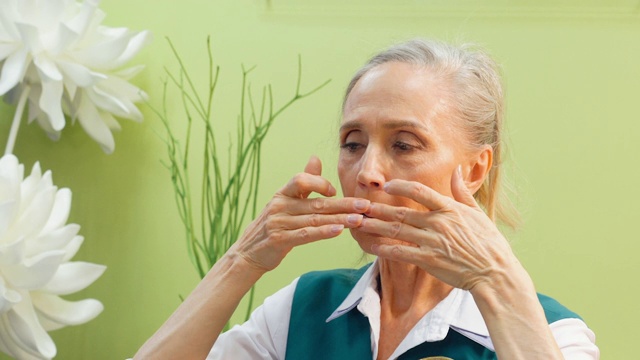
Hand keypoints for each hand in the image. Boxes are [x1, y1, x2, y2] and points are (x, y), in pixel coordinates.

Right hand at [230, 156, 370, 272]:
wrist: (249, 252)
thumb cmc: (274, 224)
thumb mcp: (285, 200)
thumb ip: (303, 181)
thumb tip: (316, 158)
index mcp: (282, 194)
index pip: (301, 180)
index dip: (320, 183)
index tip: (335, 192)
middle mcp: (280, 206)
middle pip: (317, 203)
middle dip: (344, 204)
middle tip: (365, 205)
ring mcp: (279, 223)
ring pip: (315, 220)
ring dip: (340, 220)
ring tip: (359, 220)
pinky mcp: (280, 240)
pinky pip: (306, 235)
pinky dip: (324, 233)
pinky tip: (339, 231)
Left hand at [360, 166, 518, 290]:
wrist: (494, 272)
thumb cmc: (488, 242)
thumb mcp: (477, 213)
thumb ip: (462, 192)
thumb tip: (457, 169)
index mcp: (449, 209)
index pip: (420, 192)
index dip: (401, 187)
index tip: (387, 186)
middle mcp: (438, 223)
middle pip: (401, 212)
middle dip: (378, 208)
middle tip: (360, 205)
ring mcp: (432, 242)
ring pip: (397, 231)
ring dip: (376, 226)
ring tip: (359, 222)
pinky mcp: (429, 260)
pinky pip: (401, 252)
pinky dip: (385, 249)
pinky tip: (372, 246)